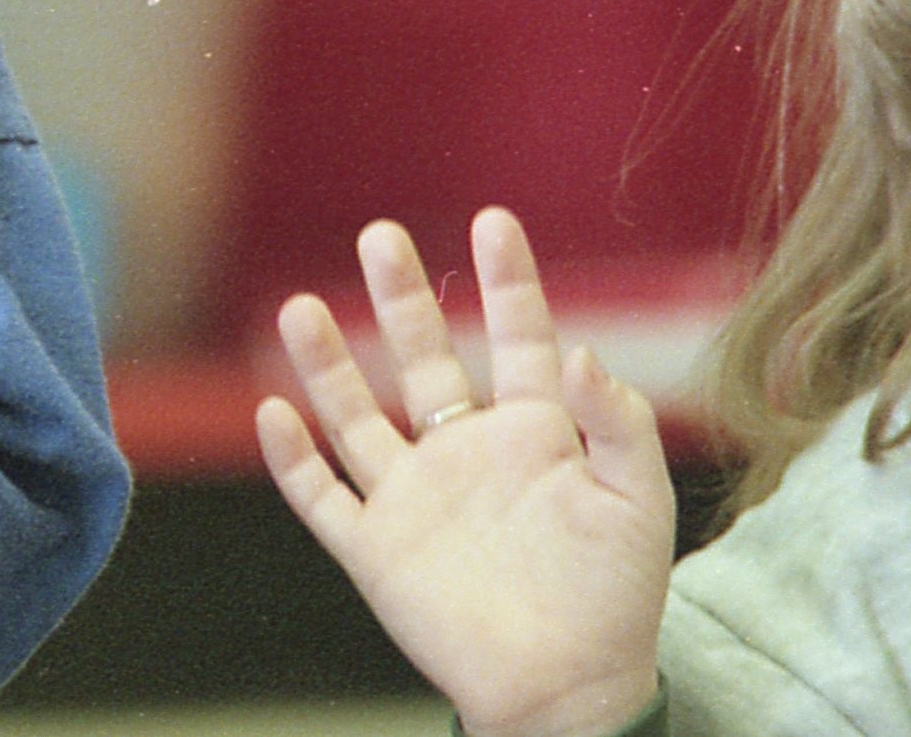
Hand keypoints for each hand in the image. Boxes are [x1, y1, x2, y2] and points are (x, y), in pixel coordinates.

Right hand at [256, 207, 671, 736]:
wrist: (568, 695)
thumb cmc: (615, 600)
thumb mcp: (638, 502)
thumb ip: (617, 424)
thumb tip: (580, 351)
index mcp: (533, 434)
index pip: (517, 339)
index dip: (507, 281)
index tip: (493, 220)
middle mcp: (465, 452)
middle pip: (425, 358)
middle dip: (402, 297)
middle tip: (381, 235)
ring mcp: (414, 498)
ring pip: (357, 415)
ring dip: (329, 362)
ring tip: (301, 304)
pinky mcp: (375, 549)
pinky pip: (322, 497)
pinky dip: (292, 459)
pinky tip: (273, 413)